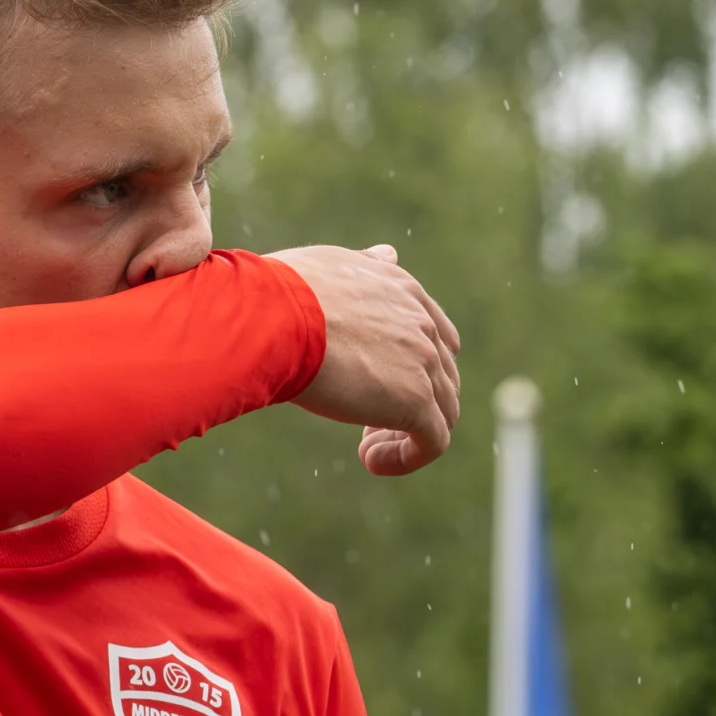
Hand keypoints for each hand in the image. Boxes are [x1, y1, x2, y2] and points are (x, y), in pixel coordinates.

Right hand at [267, 243, 460, 476]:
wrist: (272, 317)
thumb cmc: (279, 292)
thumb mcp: (330, 266)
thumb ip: (365, 267)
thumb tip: (390, 253)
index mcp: (402, 289)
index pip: (433, 333)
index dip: (411, 364)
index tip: (371, 380)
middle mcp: (421, 323)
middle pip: (442, 375)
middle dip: (410, 400)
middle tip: (364, 419)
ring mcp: (424, 363)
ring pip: (443, 411)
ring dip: (408, 432)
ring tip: (368, 447)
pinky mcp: (416, 402)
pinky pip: (433, 443)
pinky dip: (408, 457)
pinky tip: (372, 461)